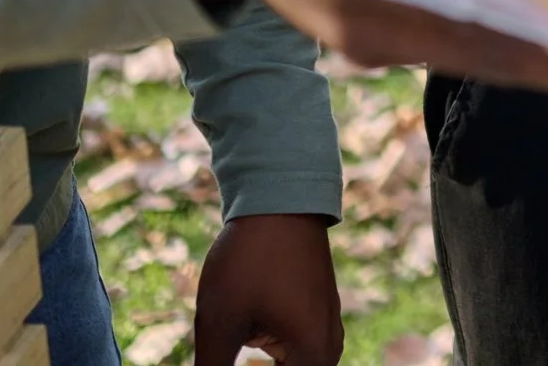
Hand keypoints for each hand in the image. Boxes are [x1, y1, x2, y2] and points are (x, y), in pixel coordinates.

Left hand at [193, 214, 339, 365]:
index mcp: (313, 358)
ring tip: (227, 355)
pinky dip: (268, 363)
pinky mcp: (316, 316)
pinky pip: (295, 357)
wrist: (280, 199)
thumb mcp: (218, 324)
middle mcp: (329, 349)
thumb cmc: (250, 261)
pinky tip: (240, 352)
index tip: (220, 361)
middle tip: (219, 357)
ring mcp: (325, 331)